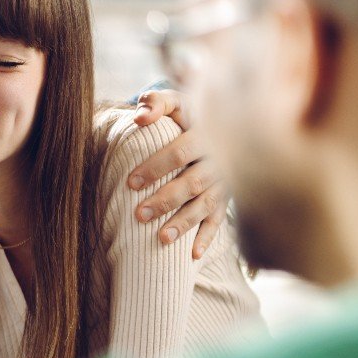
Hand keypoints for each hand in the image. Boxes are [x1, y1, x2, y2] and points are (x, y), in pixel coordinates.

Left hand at [130, 89, 229, 258]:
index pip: (180, 152)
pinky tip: (192, 255)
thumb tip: (139, 118)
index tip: (131, 182)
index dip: (156, 166)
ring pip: (206, 205)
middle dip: (166, 200)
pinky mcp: (226, 199)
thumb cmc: (188, 114)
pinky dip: (208, 238)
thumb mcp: (175, 101)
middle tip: (139, 214)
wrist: (226, 122)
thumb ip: (155, 102)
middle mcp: (219, 160)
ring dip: (184, 223)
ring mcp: (225, 182)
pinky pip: (220, 221)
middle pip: (192, 183)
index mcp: (206, 134)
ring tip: (161, 238)